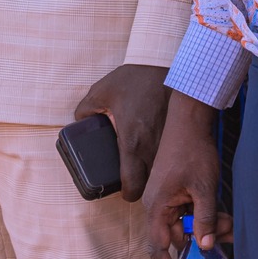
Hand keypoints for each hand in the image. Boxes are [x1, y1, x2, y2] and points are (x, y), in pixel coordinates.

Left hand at [72, 63, 171, 200]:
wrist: (165, 65)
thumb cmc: (133, 79)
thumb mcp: (100, 92)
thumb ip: (85, 110)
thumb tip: (80, 123)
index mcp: (132, 142)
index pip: (133, 185)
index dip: (127, 193)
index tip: (123, 189)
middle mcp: (153, 147)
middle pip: (151, 185)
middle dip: (142, 187)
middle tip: (132, 179)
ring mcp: (168, 142)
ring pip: (163, 174)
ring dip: (154, 175)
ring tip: (143, 167)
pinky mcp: (177, 135)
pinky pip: (171, 158)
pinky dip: (165, 161)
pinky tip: (156, 152)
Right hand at [141, 93, 230, 258]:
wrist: (189, 121)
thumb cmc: (193, 152)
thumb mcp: (204, 189)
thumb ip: (205, 220)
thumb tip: (204, 248)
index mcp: (156, 205)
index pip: (157, 246)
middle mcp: (156, 204)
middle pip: (172, 239)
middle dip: (197, 249)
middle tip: (219, 255)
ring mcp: (164, 198)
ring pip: (184, 226)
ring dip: (205, 231)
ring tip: (229, 227)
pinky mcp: (174, 192)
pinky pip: (187, 214)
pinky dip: (204, 219)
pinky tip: (224, 218)